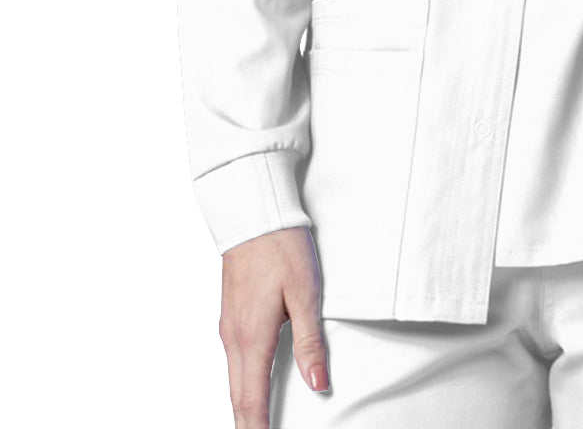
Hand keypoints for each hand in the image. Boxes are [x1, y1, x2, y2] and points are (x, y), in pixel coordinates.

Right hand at [219, 226, 327, 428]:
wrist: (254, 212)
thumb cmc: (282, 247)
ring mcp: (228, 326)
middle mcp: (233, 337)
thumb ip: (310, 342)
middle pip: (237, 397)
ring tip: (256, 425)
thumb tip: (318, 383)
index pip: (252, 400)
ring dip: (244, 407)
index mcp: (252, 337)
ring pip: (233, 380)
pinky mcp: (231, 315)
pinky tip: (251, 389)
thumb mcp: (305, 293)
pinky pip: (233, 362)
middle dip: (247, 425)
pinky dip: (241, 385)